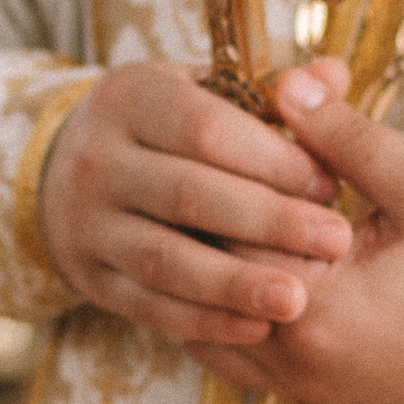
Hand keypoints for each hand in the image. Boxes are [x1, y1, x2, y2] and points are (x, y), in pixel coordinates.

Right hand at [40, 61, 355, 346]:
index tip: (330, 184)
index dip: (273, 159)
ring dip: (234, 284)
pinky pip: (148, 306)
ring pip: (164, 258)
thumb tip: (333, 76)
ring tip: (297, 300)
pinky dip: (203, 321)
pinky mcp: (88, 277)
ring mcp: (86, 222)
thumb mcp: (202, 93)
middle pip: (189, 194)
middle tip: (336, 242)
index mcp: (131, 98)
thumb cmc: (165, 129)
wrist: (67, 172)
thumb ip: (271, 93)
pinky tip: (256, 328)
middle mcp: (97, 158)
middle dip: (269, 221)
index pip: (205, 128)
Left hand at [199, 61, 403, 403]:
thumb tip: (284, 81)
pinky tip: (237, 255)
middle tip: (228, 146)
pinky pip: (228, 347)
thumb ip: (345, 134)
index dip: (231, 155)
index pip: (229, 219)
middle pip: (207, 266)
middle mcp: (290, 356)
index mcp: (316, 305)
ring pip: (204, 313)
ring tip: (223, 198)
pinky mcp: (305, 390)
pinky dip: (224, 301)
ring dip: (210, 256)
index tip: (243, 109)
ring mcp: (293, 382)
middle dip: (217, 199)